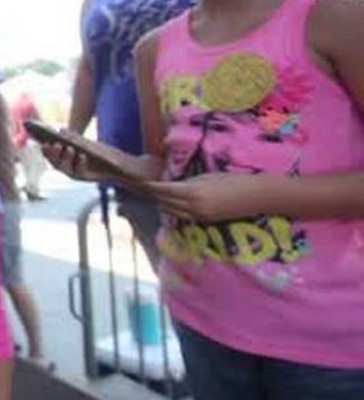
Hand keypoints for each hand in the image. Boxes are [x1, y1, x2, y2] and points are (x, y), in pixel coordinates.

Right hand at [38, 138, 107, 182]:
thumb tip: (61, 130)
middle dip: (53, 153)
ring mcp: (74, 173)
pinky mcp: (84, 177)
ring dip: (66, 158)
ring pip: (64, 168)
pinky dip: (80, 163)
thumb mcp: (86, 143)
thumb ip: (73, 138)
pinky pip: (79, 171)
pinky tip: (82, 155)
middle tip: (55, 144)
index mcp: (62, 158)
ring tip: (70, 148)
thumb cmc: (98, 152)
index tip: (44, 142)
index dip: (46, 150)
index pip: (50, 155)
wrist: (114, 164)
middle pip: (55, 162)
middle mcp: (65, 167)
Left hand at [144, 174, 262, 222]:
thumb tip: (174, 184)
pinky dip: (176, 210)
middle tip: (147, 188)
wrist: (255, 196)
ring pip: (174, 212)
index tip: (143, 182)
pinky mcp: (206, 221)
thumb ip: (189, 182)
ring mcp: (200, 216)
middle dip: (156, 196)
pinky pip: (185, 216)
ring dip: (165, 204)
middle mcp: (193, 207)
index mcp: (193, 192)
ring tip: (157, 197)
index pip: (165, 190)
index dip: (153, 187)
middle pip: (166, 202)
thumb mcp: (207, 177)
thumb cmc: (233, 180)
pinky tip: (173, 205)